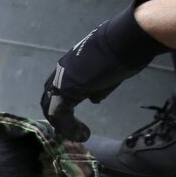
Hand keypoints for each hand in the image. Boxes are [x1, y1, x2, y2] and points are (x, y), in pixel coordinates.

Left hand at [41, 0, 169, 141]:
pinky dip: (69, 128)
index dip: (61, 106)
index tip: (71, 120)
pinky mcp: (67, 89)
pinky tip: (83, 134)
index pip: (56, 89)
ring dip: (65, 127)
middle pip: (48, 99)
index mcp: (69, 66)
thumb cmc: (124, 51)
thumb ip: (98, 87)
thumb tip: (94, 99)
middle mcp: (61, 72)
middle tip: (70, 132)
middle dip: (57, 118)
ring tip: (80, 136)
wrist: (127, 40)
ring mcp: (61, 80)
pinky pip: (60, 114)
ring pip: (52, 109)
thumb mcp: (108, 72)